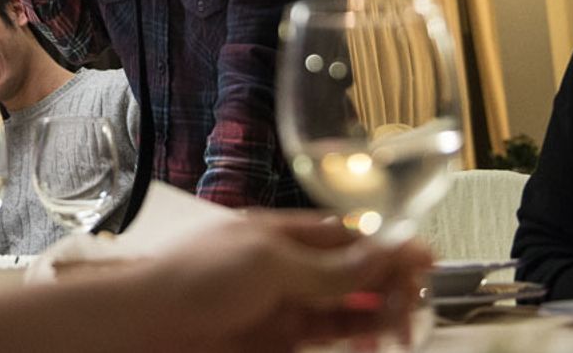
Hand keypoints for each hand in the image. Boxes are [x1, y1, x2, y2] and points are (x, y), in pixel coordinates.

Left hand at [166, 211, 429, 351]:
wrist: (147, 328)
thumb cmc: (197, 280)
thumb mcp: (268, 265)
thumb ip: (329, 269)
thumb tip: (388, 253)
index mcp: (282, 232)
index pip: (347, 233)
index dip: (386, 244)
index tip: (425, 260)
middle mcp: (289, 266)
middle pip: (354, 270)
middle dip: (390, 282)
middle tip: (420, 302)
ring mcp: (286, 304)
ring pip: (348, 305)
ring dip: (381, 310)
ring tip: (407, 323)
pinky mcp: (282, 339)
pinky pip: (331, 332)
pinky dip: (359, 332)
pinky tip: (380, 335)